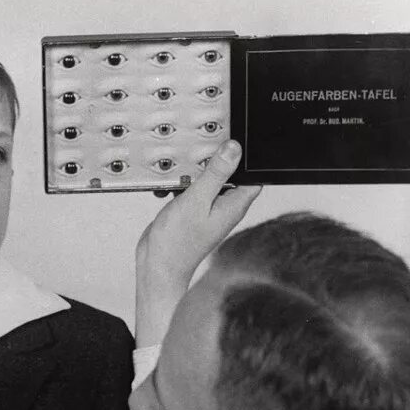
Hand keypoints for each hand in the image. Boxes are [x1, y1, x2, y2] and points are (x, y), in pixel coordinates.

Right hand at [135, 140, 260, 346]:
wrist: (157, 266)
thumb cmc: (177, 242)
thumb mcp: (196, 200)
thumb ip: (216, 173)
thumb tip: (234, 150)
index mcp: (234, 205)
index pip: (251, 174)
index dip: (245, 157)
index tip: (231, 142)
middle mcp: (225, 207)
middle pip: (228, 173)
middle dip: (213, 161)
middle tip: (199, 154)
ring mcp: (209, 210)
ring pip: (207, 180)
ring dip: (193, 174)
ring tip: (181, 173)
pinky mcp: (193, 212)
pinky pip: (192, 190)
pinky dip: (181, 186)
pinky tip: (169, 189)